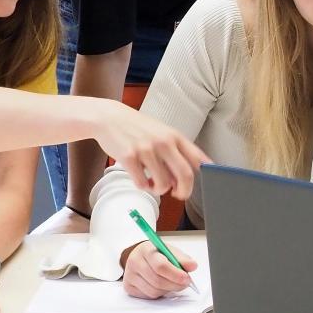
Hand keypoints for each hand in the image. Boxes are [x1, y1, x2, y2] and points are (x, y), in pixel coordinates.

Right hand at [90, 102, 208, 199]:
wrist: (109, 118)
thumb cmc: (137, 127)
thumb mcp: (161, 133)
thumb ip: (175, 153)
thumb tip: (183, 180)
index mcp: (174, 136)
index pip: (197, 158)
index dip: (203, 174)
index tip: (201, 182)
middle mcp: (163, 142)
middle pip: (185, 175)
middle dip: (184, 191)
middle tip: (179, 195)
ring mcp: (146, 150)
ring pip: (163, 184)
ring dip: (159, 190)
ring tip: (153, 184)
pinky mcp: (129, 158)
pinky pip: (142, 184)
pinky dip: (143, 187)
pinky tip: (140, 179)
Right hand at [121, 241, 198, 299]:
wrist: (140, 256)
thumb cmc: (156, 254)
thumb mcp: (169, 251)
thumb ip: (182, 258)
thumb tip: (192, 266)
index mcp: (146, 249)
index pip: (160, 265)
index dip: (175, 274)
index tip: (186, 278)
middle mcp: (135, 262)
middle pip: (157, 280)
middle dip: (175, 284)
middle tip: (185, 283)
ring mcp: (130, 275)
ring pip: (153, 291)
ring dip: (168, 290)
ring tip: (173, 283)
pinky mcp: (128, 287)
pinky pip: (148, 296)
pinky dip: (159, 293)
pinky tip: (161, 286)